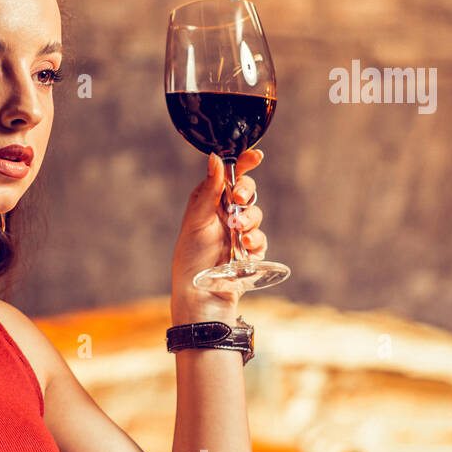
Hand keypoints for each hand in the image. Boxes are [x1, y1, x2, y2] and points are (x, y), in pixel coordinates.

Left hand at [170, 148, 268, 324]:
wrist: (200, 295)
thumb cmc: (191, 257)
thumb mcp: (196, 221)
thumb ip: (209, 191)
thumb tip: (215, 158)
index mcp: (208, 202)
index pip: (229, 176)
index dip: (243, 163)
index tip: (255, 156)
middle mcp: (224, 214)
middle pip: (247, 191)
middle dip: (247, 194)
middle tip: (239, 201)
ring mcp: (238, 232)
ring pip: (256, 214)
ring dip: (250, 220)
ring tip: (238, 232)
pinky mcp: (249, 250)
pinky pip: (261, 238)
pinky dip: (255, 241)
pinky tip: (246, 247)